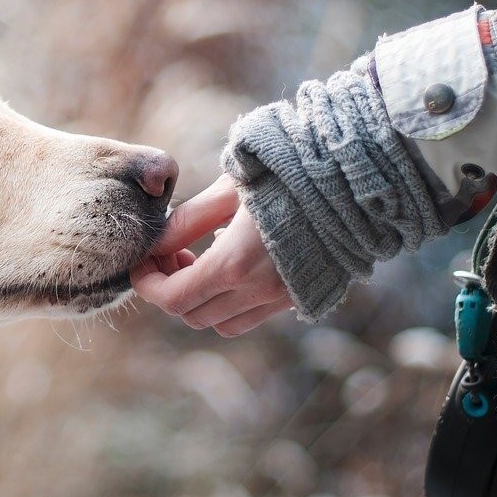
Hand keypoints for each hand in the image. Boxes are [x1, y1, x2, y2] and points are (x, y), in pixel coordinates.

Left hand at [131, 174, 292, 336]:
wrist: (356, 180)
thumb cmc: (288, 173)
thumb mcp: (229, 189)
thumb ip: (187, 221)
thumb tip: (155, 243)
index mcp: (235, 264)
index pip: (172, 298)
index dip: (147, 284)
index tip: (141, 262)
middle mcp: (258, 291)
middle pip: (192, 315)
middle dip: (169, 289)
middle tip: (170, 253)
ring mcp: (282, 298)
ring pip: (221, 323)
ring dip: (199, 300)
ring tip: (198, 259)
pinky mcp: (300, 297)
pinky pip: (251, 316)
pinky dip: (229, 302)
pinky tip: (231, 263)